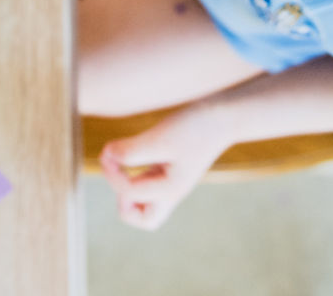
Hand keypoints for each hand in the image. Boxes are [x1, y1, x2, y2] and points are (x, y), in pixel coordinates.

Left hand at [98, 106, 231, 229]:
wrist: (224, 114)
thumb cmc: (194, 126)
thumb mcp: (159, 138)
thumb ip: (131, 151)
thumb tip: (107, 157)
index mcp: (169, 190)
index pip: (128, 193)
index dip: (112, 172)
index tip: (109, 150)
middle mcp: (171, 192)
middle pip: (143, 218)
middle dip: (124, 201)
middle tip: (123, 174)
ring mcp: (173, 182)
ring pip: (145, 203)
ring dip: (129, 187)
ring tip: (126, 161)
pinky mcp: (172, 169)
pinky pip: (149, 183)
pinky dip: (137, 173)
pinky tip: (137, 151)